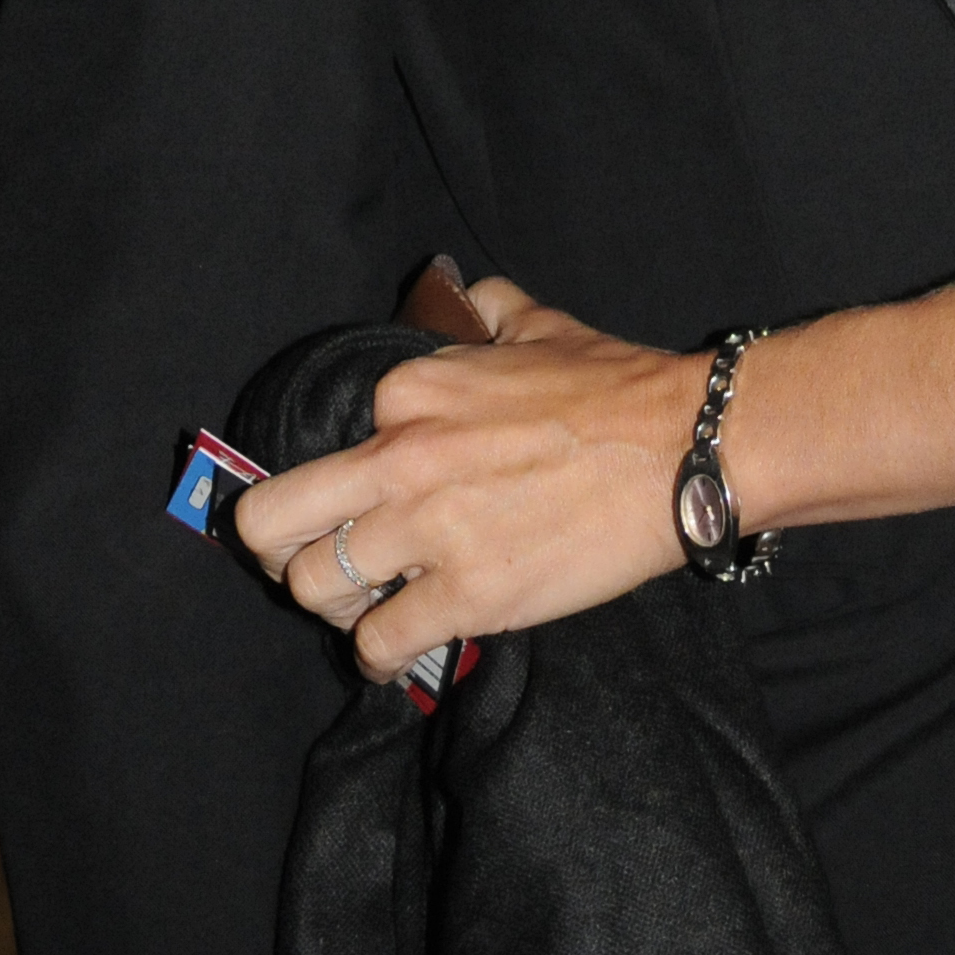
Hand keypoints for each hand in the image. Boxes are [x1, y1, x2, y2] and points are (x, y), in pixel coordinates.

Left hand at [230, 283, 705, 680]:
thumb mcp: (541, 323)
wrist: (682, 449)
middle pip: (271, 523)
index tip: (364, 503)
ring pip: (314, 591)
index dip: (339, 483)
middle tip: (312, 563)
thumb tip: (462, 298)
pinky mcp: (465, 596)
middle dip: (278, 551)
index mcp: (410, 390)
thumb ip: (487, 310)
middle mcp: (401, 457)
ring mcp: (428, 531)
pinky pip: (377, 646)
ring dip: (336, 607)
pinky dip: (382, 656)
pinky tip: (402, 648)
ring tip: (370, 608)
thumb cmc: (618, 388)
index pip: (321, 446)